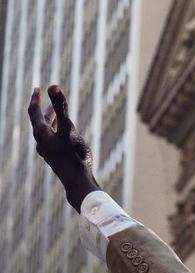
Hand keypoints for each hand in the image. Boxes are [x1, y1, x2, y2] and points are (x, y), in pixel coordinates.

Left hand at [27, 85, 99, 211]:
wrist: (78, 182)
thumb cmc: (74, 156)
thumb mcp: (68, 128)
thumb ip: (61, 108)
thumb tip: (53, 86)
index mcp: (41, 134)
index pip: (34, 111)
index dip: (36, 98)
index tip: (38, 88)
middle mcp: (41, 142)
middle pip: (39, 121)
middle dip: (44, 109)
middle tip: (45, 97)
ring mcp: (47, 152)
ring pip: (46, 132)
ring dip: (51, 121)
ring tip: (58, 115)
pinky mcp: (55, 159)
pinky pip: (52, 141)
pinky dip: (56, 132)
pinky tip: (66, 136)